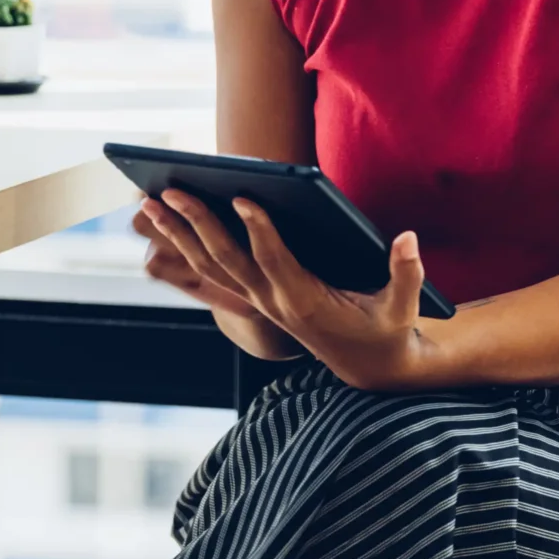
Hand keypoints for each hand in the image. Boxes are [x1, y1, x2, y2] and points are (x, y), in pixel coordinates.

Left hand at [147, 190, 443, 390]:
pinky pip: (211, 271)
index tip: (241, 196)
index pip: (275, 261)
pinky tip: (166, 220)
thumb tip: (407, 238)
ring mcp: (259, 301)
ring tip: (150, 200)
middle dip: (196, 224)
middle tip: (168, 190)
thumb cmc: (387, 330)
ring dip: (178, 234)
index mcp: (306, 302)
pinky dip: (186, 245)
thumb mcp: (404, 307)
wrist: (368, 367)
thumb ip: (407, 273)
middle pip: (226, 260)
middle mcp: (274, 302)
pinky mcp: (255, 297)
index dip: (258, 230)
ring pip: (209, 266)